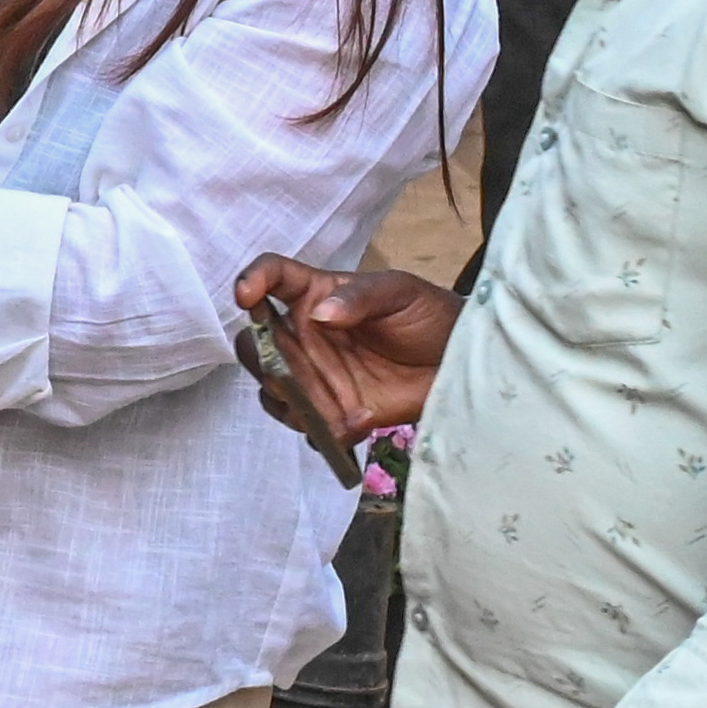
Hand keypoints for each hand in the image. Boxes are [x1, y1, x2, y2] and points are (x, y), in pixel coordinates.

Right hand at [232, 254, 459, 438]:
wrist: (461, 362)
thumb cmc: (427, 314)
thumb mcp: (399, 292)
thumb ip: (359, 297)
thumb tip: (321, 313)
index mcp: (315, 294)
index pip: (271, 276)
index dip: (251, 281)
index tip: (245, 297)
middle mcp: (306, 335)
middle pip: (254, 342)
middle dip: (259, 359)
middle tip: (283, 372)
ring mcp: (318, 377)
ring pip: (273, 390)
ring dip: (284, 400)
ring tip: (319, 409)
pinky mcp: (338, 414)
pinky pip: (309, 427)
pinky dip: (319, 432)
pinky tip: (347, 427)